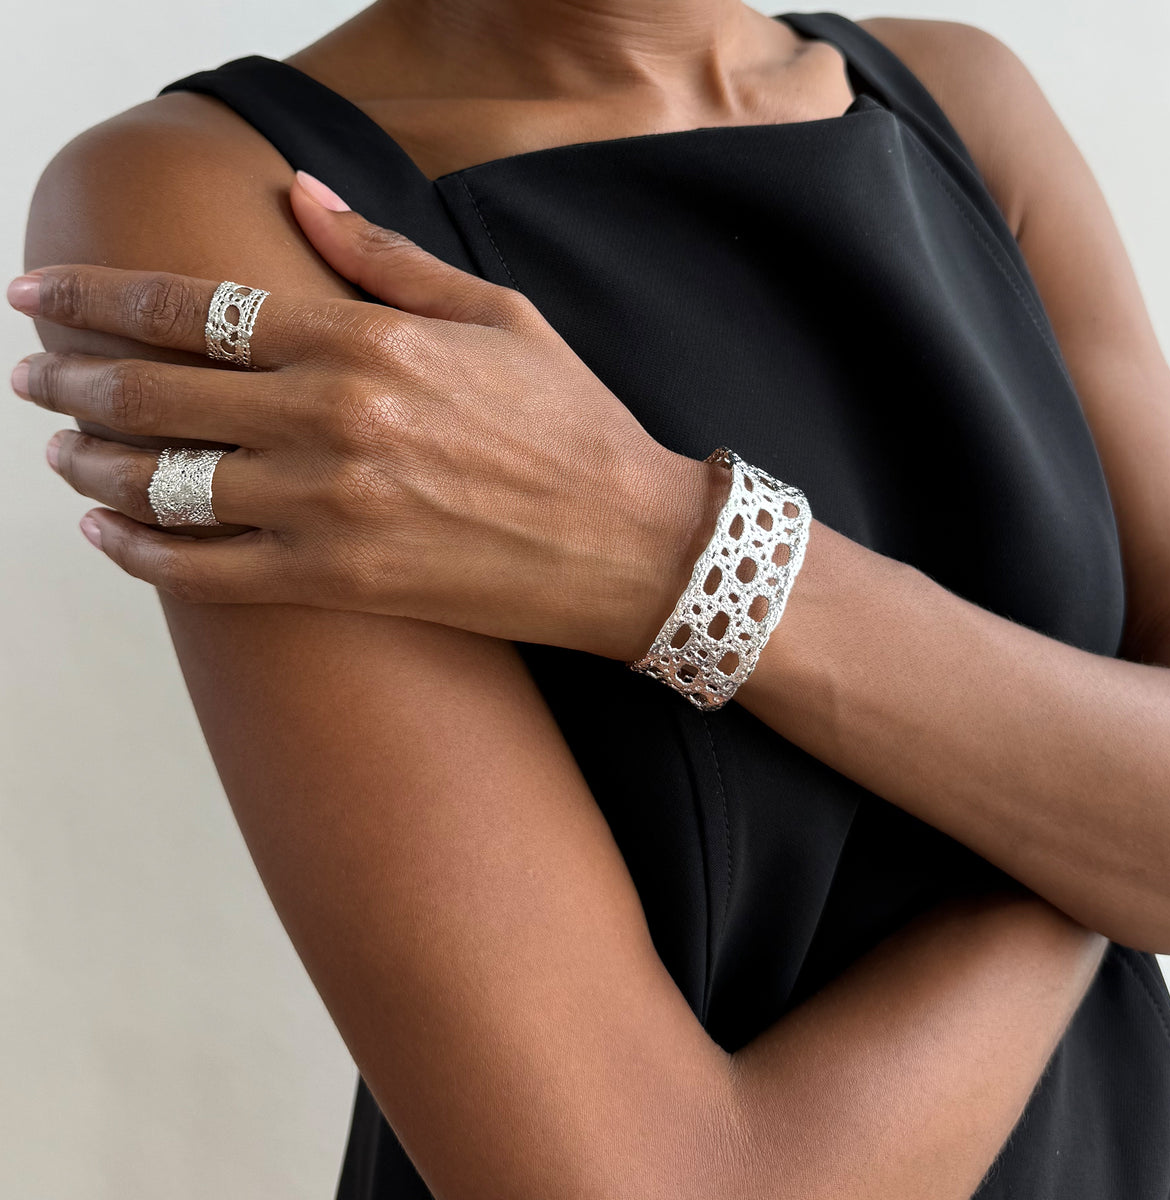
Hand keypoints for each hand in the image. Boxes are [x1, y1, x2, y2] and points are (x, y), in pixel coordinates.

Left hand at [9, 173, 729, 660]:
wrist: (632, 545)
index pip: (195, 308)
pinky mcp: (342, 582)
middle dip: (71, 381)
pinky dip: (142, 554)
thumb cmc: (573, 426)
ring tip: (60, 457)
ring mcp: (331, 508)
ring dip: (91, 468)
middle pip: (154, 395)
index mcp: (367, 341)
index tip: (40, 295)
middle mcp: (333, 419)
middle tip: (32, 378)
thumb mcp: (495, 316)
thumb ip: (385, 257)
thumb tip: (300, 198)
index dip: (99, 297)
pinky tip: (108, 536)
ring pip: (165, 485)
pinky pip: (207, 573)